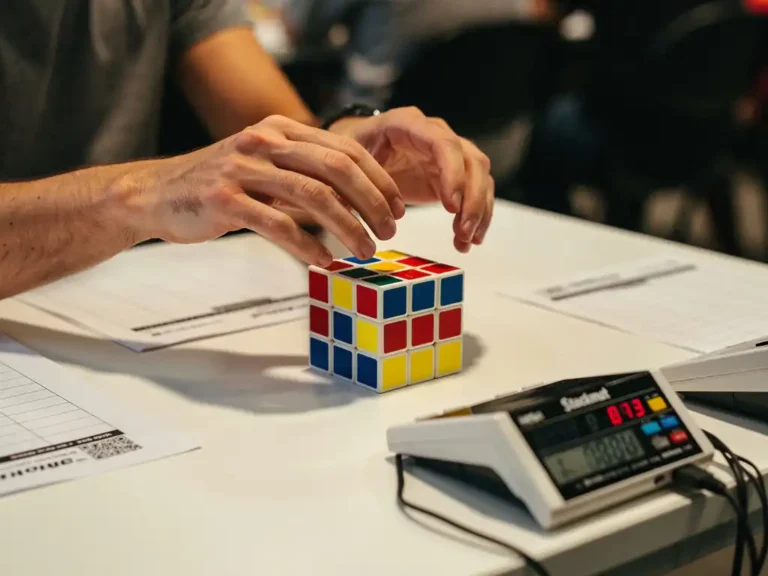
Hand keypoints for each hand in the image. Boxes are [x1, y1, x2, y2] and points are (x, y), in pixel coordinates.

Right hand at [123, 115, 404, 265]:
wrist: (155, 193)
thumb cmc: (218, 183)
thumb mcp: (263, 163)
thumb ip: (303, 171)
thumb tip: (356, 197)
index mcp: (279, 128)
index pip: (344, 149)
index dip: (378, 179)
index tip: (397, 207)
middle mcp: (264, 141)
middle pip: (336, 168)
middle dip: (372, 202)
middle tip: (389, 231)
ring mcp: (243, 169)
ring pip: (314, 196)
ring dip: (348, 227)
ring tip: (365, 251)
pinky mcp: (225, 200)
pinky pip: (279, 225)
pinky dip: (308, 246)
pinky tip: (324, 262)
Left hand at [330, 107, 493, 252]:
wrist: (360, 150)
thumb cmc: (351, 153)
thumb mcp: (345, 160)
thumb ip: (351, 178)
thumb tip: (347, 206)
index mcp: (407, 124)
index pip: (442, 142)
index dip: (452, 173)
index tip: (451, 206)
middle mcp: (435, 134)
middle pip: (471, 160)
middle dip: (472, 198)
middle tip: (463, 231)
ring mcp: (449, 153)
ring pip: (480, 176)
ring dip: (478, 210)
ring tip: (466, 241)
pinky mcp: (454, 173)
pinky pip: (475, 192)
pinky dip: (475, 217)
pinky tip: (465, 243)